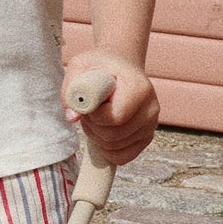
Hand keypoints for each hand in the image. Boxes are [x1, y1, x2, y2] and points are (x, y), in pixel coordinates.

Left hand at [62, 50, 159, 166]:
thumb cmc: (100, 66)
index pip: (115, 117)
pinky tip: (103, 132)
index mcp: (139, 87)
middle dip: (93, 127)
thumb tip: (72, 117)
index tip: (89, 102)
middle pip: (114, 135)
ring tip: (96, 117)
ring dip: (97, 137)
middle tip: (89, 111)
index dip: (95, 115)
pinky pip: (123, 157)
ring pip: (116, 147)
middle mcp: (151, 107)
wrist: (120, 68)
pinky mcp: (146, 137)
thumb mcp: (80, 66)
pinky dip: (107, 150)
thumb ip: (71, 88)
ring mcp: (151, 125)